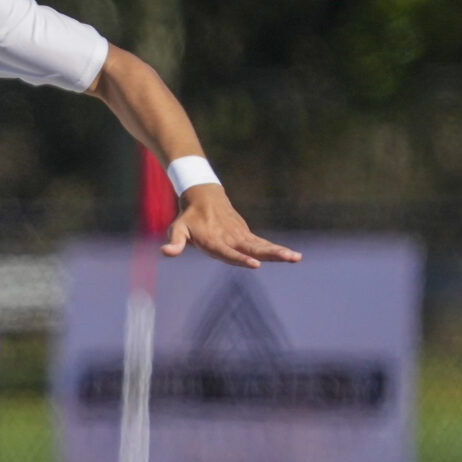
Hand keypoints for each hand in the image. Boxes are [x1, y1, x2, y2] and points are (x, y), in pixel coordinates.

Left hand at [163, 186, 300, 268]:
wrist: (204, 197)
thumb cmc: (188, 218)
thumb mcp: (177, 229)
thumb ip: (174, 242)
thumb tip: (165, 252)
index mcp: (214, 241)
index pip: (228, 252)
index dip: (240, 258)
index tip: (255, 264)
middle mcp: (230, 238)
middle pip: (252, 248)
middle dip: (270, 254)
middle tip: (288, 258)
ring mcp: (240, 236)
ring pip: (261, 246)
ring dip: (279, 252)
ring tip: (296, 258)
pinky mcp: (246, 235)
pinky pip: (262, 244)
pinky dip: (276, 249)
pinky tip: (291, 256)